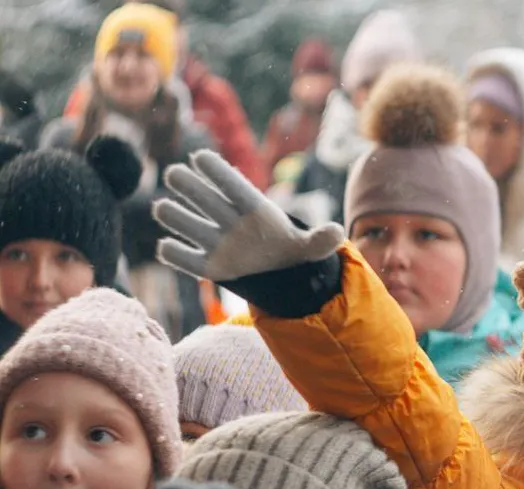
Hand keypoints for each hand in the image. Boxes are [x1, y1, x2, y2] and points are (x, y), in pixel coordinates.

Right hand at [152, 149, 343, 281]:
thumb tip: (337, 232)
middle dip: (191, 187)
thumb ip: (321, 241)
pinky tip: (167, 248)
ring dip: (176, 217)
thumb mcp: (309, 248)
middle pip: (207, 200)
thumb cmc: (289, 250)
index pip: (235, 188)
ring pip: (190, 225)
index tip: (201, 157)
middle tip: (175, 173)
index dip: (219, 173)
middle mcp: (230, 222)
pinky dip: (175, 255)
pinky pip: (187, 260)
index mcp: (255, 211)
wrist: (277, 272)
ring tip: (163, 208)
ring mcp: (216, 242)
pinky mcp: (209, 266)